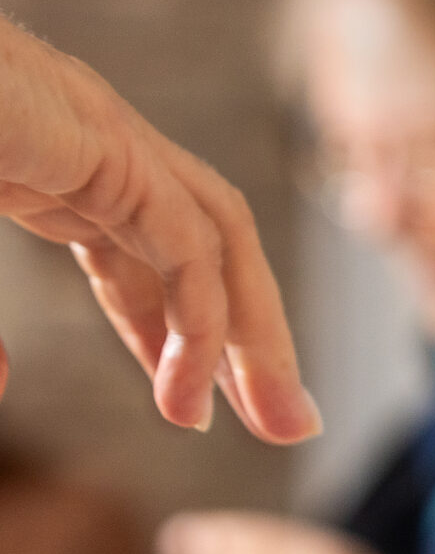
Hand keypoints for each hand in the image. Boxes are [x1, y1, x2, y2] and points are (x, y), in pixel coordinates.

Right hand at [0, 17, 316, 441]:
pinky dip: (201, 313)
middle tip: (287, 422)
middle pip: (205, 242)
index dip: (174, 328)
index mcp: (46, 156)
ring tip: (280, 419)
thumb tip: (3, 388)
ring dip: (259, 329)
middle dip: (253, 335)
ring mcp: (96, 130)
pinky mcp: (94, 138)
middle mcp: (88, 139)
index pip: (143, 248)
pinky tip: (189, 385)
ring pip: (220, 236)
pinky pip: (183, 235)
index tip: (189, 403)